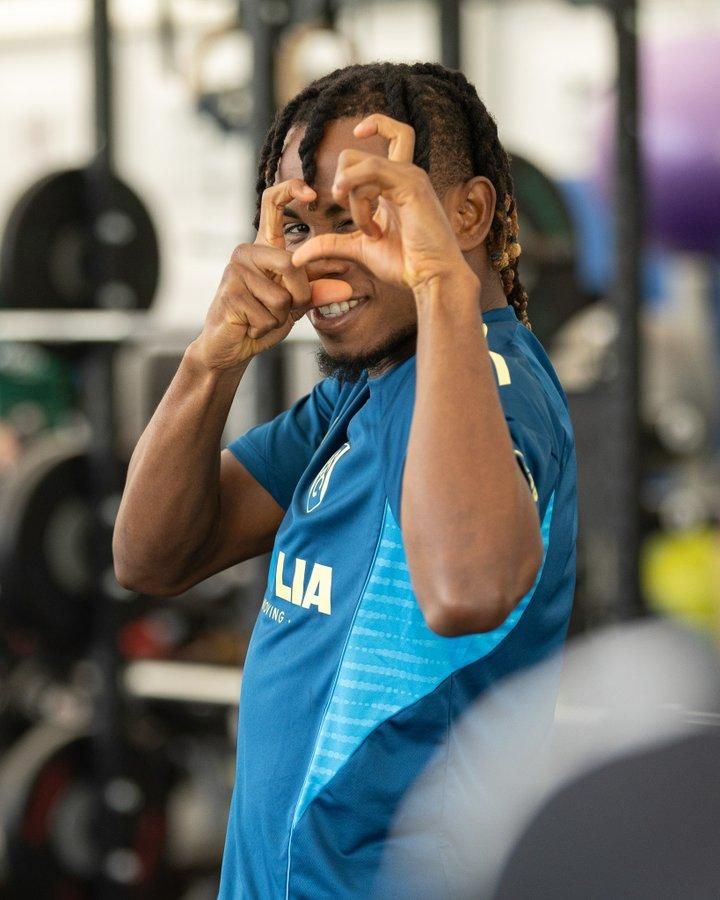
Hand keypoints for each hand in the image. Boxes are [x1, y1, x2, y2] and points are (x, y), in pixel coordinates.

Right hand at [194, 179, 352, 370]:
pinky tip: (250, 326)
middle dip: (299, 296)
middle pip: (292, 264)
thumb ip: (318, 291)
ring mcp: (234, 271)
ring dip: (280, 317)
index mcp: (264, 246)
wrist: (230, 346)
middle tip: (284, 310)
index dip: (291, 190)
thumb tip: (348, 287)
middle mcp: (247, 251)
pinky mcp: (230, 294)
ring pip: (282, 297)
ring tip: (261, 317)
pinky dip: (266, 328)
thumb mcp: (296, 304)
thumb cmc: (262, 319)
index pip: (272, 204)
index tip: (312, 193)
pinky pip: (268, 315)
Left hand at [291, 114, 468, 290]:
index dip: (374, 125)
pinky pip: (372, 169)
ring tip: (368, 229)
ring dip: (352, 197)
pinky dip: (358, 192)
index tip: (354, 144)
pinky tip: (369, 225)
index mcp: (397, 182)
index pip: (393, 133)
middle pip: (354, 153)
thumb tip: (297, 254)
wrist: (431, 278)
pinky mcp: (412, 185)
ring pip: (359, 163)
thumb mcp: (358, 249)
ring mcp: (410, 176)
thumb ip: (330, 244)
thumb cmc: (405, 264)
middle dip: (342, 185)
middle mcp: (405, 174)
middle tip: (354, 218)